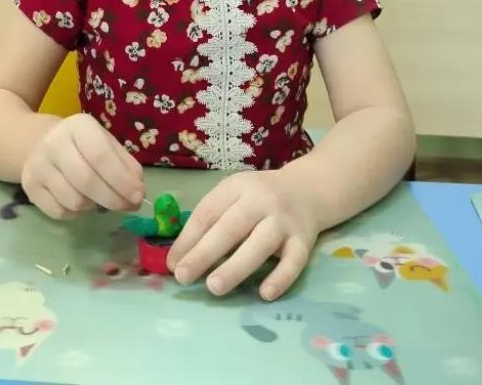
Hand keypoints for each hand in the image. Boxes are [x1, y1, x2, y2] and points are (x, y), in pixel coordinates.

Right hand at [21, 113, 144, 219]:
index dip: (121, 180)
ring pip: (73, 200)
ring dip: (94, 205)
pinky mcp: (29, 187)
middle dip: (113, 199)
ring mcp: (38, 166)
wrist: (39, 143)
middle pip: (86, 181)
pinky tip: (80, 200)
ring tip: (98, 197)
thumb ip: (126, 166)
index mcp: (78, 126)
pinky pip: (59, 212)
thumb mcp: (107, 144)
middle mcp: (54, 143)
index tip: (138, 196)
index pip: (100, 156)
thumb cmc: (83, 145)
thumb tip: (137, 193)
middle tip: (127, 206)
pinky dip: (76, 213)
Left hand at [166, 169, 319, 300]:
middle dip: (205, 253)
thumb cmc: (259, 199)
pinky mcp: (305, 240)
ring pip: (261, 244)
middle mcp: (261, 201)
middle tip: (184, 277)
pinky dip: (281, 277)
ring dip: (236, 266)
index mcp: (237, 187)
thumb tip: (178, 258)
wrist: (308, 189)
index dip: (188, 238)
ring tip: (214, 287)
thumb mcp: (233, 196)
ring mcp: (284, 220)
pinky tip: (265, 294)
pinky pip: (294, 260)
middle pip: (231, 227)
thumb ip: (210, 220)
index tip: (172, 264)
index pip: (208, 212)